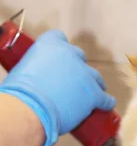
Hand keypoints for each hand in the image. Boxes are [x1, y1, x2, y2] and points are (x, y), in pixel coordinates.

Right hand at [0, 29, 115, 145]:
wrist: (31, 107)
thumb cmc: (21, 92)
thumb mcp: (24, 69)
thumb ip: (36, 68)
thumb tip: (39, 79)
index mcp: (51, 44)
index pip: (59, 38)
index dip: (60, 49)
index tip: (58, 59)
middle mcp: (70, 54)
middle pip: (79, 57)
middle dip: (76, 67)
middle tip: (73, 78)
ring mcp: (84, 74)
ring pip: (94, 76)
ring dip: (93, 83)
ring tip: (92, 91)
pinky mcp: (93, 94)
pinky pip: (104, 98)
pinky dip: (105, 102)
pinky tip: (106, 105)